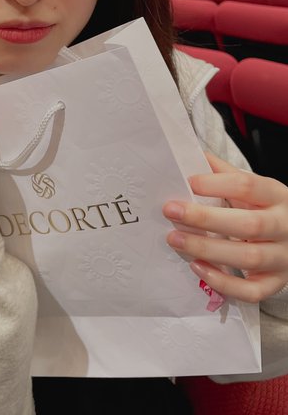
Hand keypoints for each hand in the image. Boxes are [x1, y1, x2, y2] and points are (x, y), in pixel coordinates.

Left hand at [162, 153, 287, 302]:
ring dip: (207, 249)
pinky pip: (252, 291)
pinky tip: (197, 267)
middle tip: (170, 210)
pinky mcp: (276, 282)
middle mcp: (285, 226)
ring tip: (174, 238)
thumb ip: (224, 173)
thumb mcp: (253, 187)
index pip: (249, 186)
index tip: (189, 182)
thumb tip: (189, 155)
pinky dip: (224, 282)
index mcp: (277, 196)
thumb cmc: (265, 208)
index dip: (217, 183)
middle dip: (205, 218)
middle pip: (249, 225)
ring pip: (249, 258)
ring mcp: (284, 258)